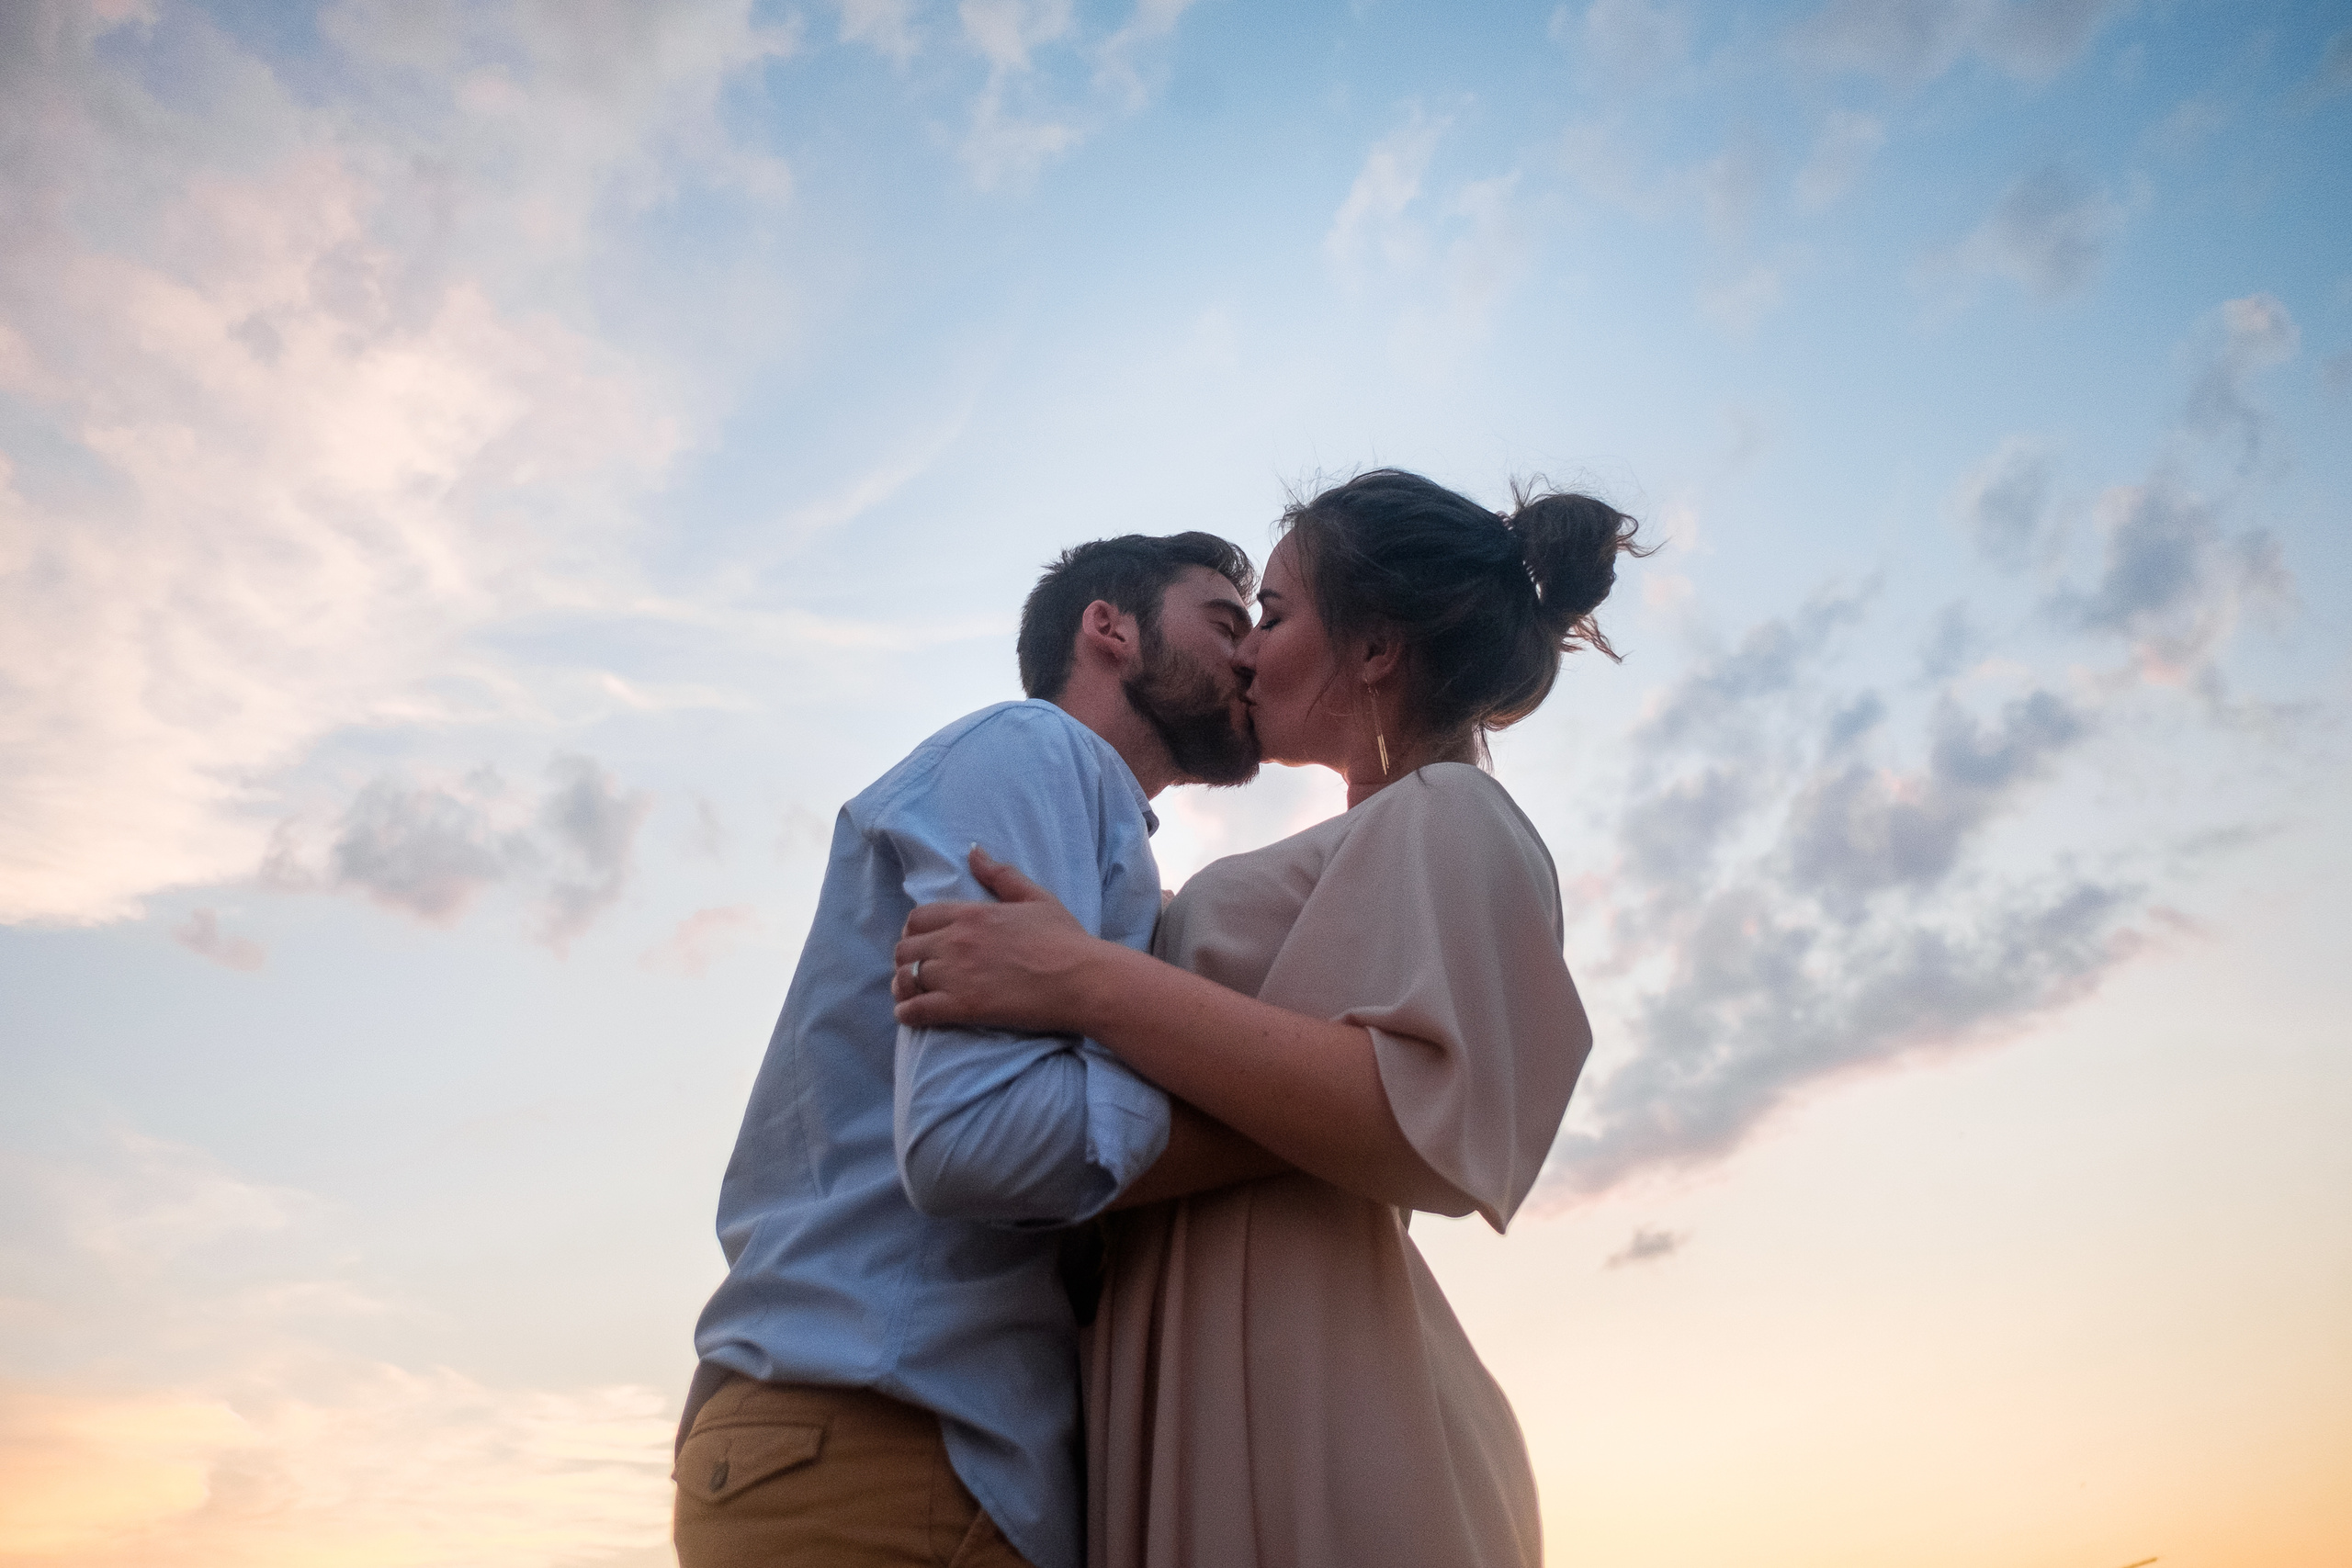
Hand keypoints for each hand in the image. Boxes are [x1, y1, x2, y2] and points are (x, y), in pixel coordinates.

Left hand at [893, 846, 1109, 1035]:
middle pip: (906, 948)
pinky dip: (907, 1014)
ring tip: (908, 994)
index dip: (912, 931)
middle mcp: (957, 941)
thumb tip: (974, 851)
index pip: (918, 918)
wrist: (1082, 979)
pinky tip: (910, 1016)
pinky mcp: (962, 1007)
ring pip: (906, 978)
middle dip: (905, 958)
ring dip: (902, 987)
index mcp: (972, 914)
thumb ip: (1000, 875)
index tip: (919, 942)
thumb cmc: (1065, 939)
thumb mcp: (1035, 897)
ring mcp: (957, 975)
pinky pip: (917, 1010)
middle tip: (914, 969)